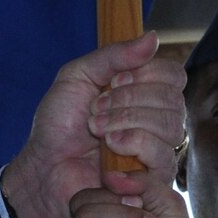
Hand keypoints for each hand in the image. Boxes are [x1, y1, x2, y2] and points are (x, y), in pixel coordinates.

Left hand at [0, 34, 185, 217]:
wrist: (44, 168)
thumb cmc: (58, 126)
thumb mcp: (77, 77)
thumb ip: (113, 56)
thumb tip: (153, 38)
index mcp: (144, 95)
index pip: (173, 76)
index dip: (145, 75)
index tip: (112, 83)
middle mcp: (157, 122)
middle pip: (173, 99)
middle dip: (129, 100)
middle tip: (96, 111)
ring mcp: (159, 152)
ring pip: (171, 125)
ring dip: (127, 121)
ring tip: (98, 131)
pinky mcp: (155, 180)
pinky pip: (163, 155)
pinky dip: (133, 144)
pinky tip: (110, 150)